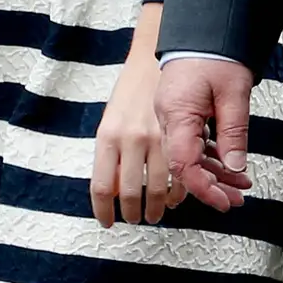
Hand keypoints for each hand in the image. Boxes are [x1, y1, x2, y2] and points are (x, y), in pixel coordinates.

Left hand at [90, 49, 182, 226]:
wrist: (154, 61)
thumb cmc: (130, 93)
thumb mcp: (109, 123)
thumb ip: (110, 158)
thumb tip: (110, 192)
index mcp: (107, 137)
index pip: (102, 186)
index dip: (104, 210)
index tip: (107, 222)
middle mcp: (131, 139)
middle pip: (130, 193)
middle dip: (133, 213)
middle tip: (135, 219)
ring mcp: (157, 138)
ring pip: (158, 189)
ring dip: (157, 208)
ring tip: (156, 213)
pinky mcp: (178, 136)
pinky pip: (180, 175)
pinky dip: (179, 192)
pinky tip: (175, 197)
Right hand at [159, 56, 254, 211]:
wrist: (202, 26)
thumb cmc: (216, 52)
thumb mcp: (233, 93)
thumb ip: (233, 132)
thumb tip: (235, 168)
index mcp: (176, 115)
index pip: (183, 165)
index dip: (204, 188)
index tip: (224, 202)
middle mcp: (166, 119)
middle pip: (184, 166)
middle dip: (211, 186)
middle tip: (237, 199)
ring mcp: (170, 117)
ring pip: (188, 157)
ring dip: (213, 173)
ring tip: (240, 185)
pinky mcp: (178, 113)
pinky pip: (190, 143)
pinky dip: (209, 156)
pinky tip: (228, 165)